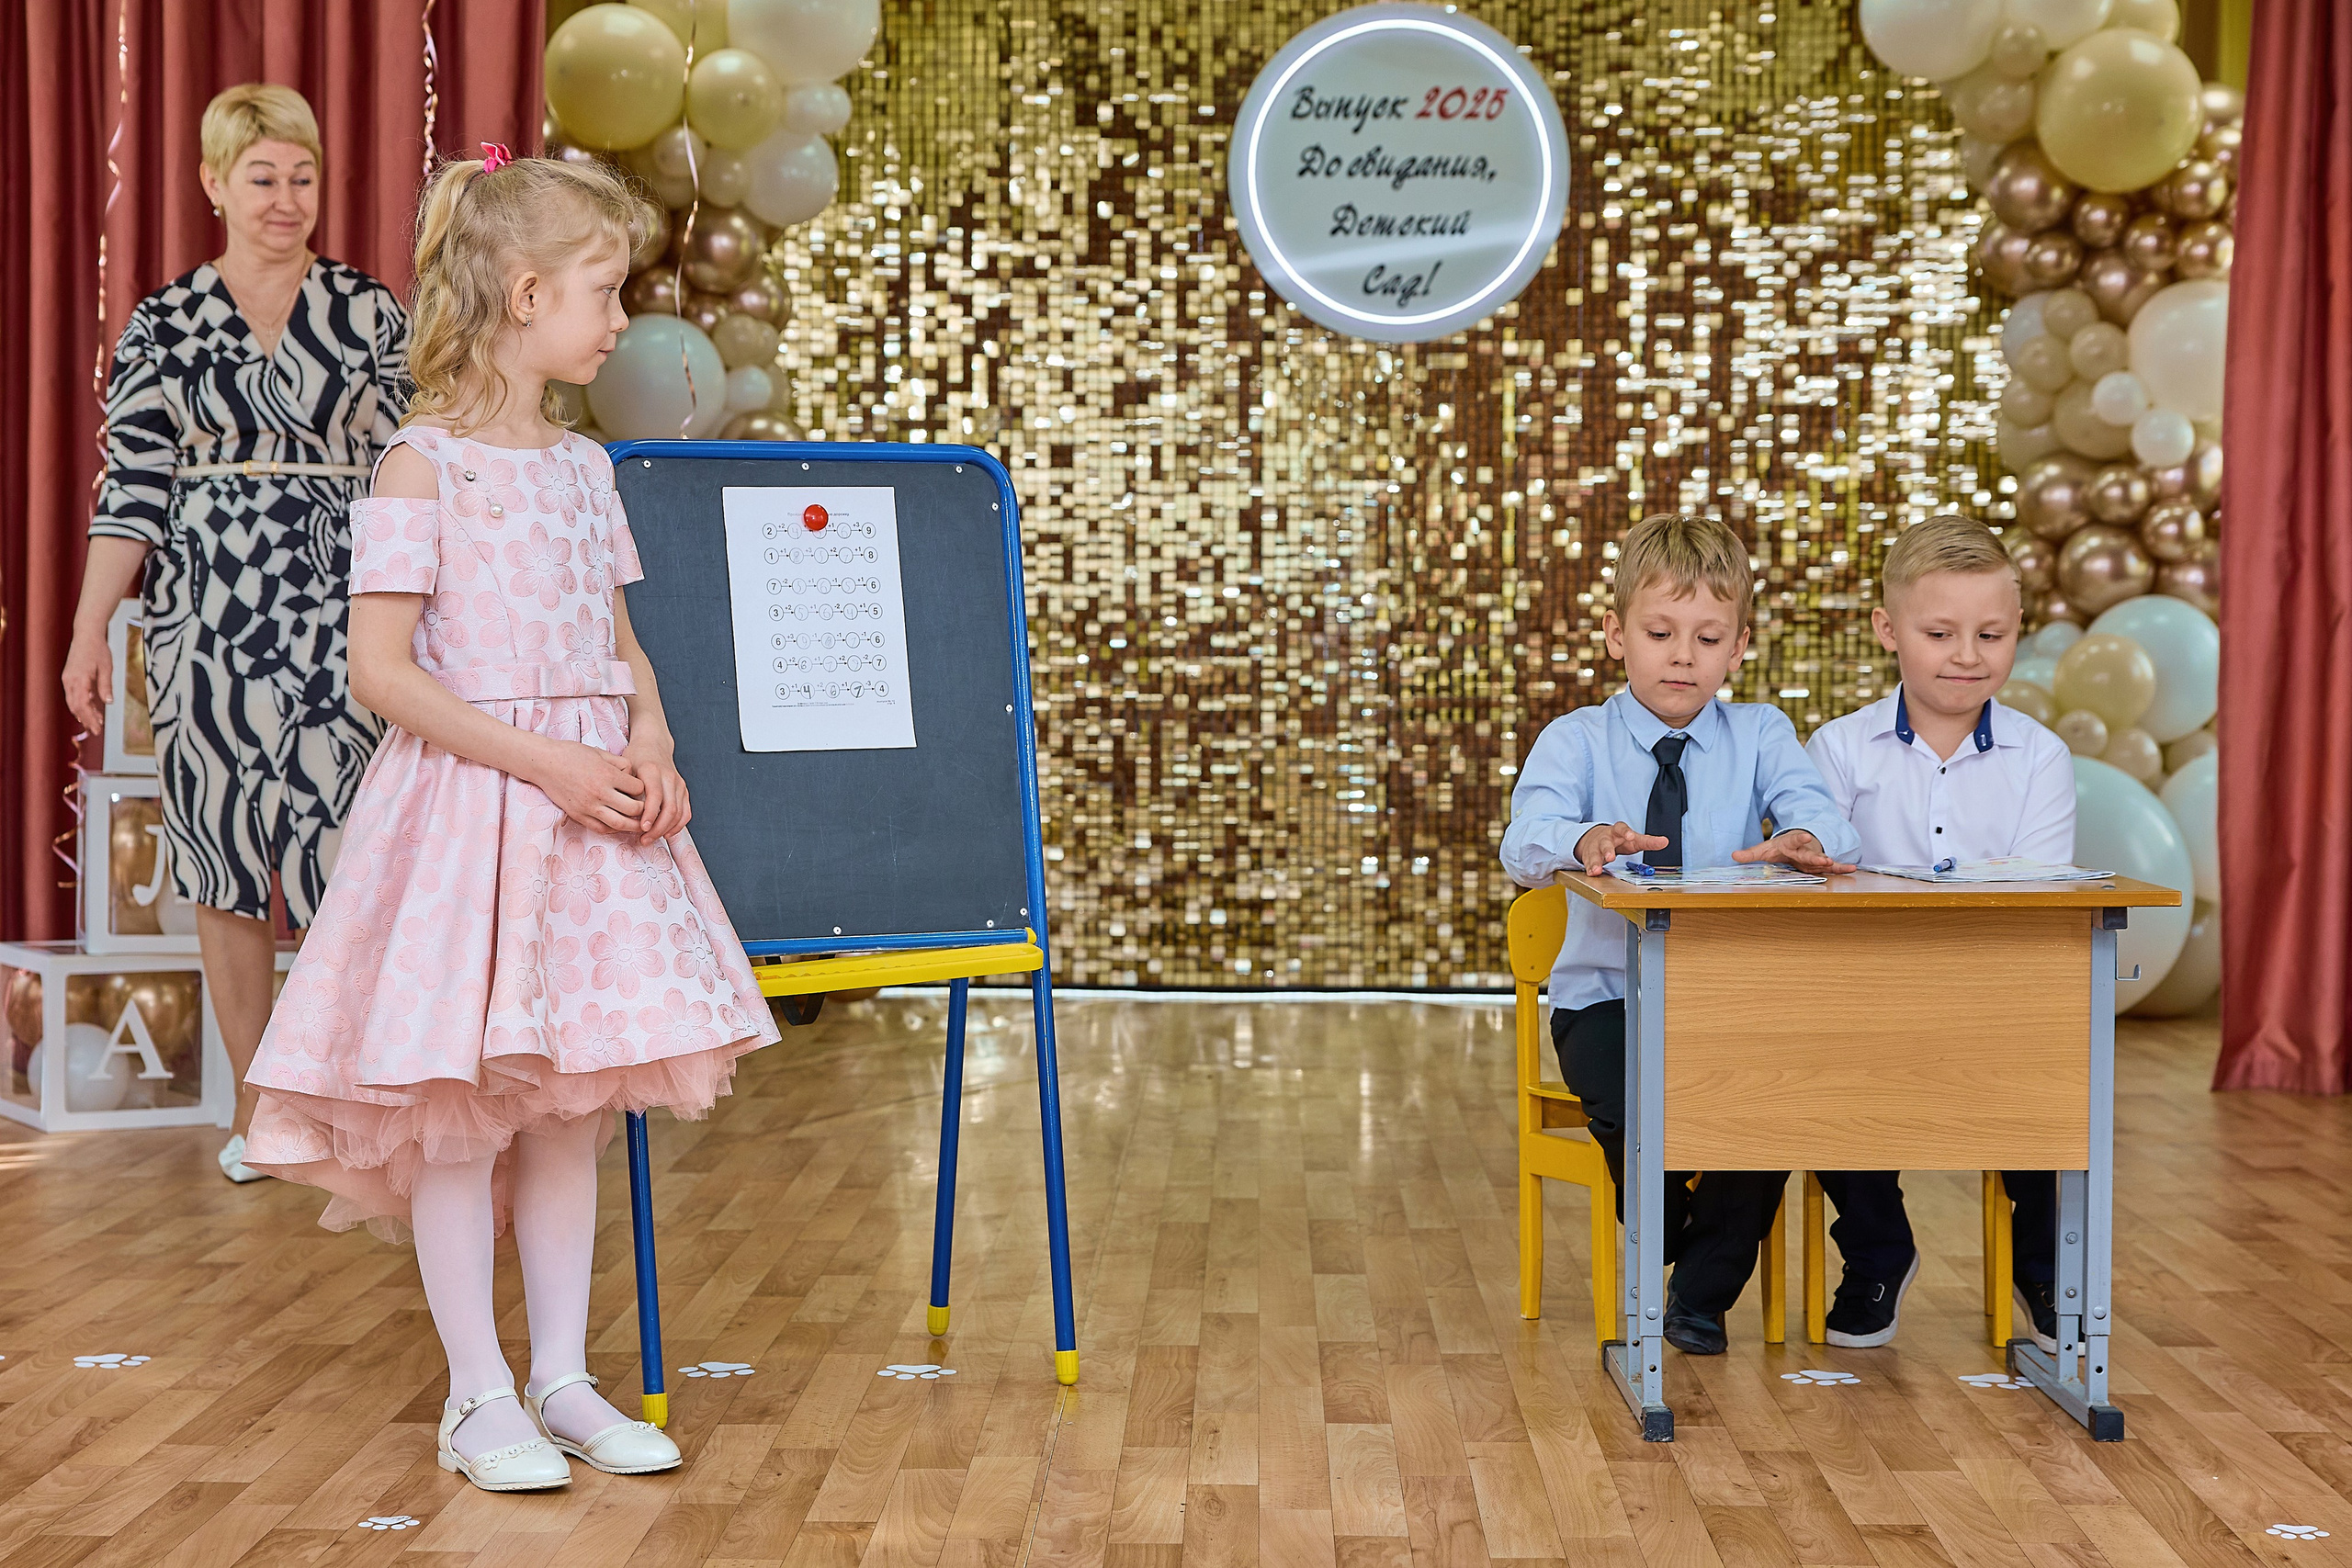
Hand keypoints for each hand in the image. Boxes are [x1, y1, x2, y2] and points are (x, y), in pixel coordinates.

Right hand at [60, 626, 113, 734]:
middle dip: (86, 719)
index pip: (83, 705)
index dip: (90, 718)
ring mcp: (67, 679)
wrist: (86, 635)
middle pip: (76, 706)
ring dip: (83, 713)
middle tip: (96, 731)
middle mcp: (69, 681)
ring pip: (73, 702)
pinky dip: (81, 704)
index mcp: (79, 680)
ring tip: (95, 722)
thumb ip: (106, 686)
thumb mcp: (106, 668)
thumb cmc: (98, 649)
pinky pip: (73, 694)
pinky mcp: (69, 677)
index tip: (98, 728)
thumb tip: (108, 702)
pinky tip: (90, 709)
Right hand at [534, 739, 645, 835]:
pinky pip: (600, 828)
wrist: (544, 763)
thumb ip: (619, 763)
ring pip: (619, 823)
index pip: (637, 788)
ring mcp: (588, 806)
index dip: (642, 788)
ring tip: (638, 824)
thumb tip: (633, 774)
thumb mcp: (599, 752)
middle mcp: (600, 792)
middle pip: (633, 809)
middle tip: (646, 809)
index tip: (641, 789)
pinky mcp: (578, 815)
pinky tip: (617, 825)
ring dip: (632, 825)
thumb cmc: (572, 754)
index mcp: (607, 775)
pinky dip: (612, 829)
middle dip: (643, 809)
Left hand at [621, 736, 690, 843]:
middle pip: (670, 808)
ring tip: (651, 838)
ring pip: (679, 813)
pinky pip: (685, 812)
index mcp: (652, 770)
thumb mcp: (625, 768)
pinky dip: (678, 825)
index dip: (650, 815)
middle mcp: (669, 777)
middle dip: (657, 828)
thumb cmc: (635, 758)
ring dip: (666, 829)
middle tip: (644, 840)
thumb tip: (621, 813)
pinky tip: (666, 834)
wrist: (653, 744)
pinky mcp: (684, 790)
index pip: (655, 796)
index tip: (641, 828)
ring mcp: (679, 784)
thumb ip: (625, 788)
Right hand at [1574, 822, 1668, 875]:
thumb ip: (1648, 841)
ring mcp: (1595, 846)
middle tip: (1610, 857)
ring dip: (1595, 862)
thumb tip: (1665, 841)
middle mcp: (1605, 838)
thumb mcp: (1634, 839)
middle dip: (1607, 850)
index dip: (1626, 832)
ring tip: (1596, 871)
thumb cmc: (1619, 839)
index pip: (1621, 828)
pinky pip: (1587, 861)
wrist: (1594, 837)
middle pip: (1605, 842)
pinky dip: (1589, 868)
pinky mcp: (1588, 855)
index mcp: (1617, 831)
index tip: (1631, 836)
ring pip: (1594, 853)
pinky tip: (1591, 873)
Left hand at [1732, 830, 1855, 874]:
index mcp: (1789, 844)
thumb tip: (1733, 855)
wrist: (1795, 843)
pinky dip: (1842, 868)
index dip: (1800, 838)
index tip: (1807, 836)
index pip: (1794, 840)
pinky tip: (1852, 868)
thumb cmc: (1779, 847)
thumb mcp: (1763, 849)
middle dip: (1816, 856)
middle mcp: (1804, 850)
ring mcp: (1813, 856)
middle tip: (1824, 859)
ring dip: (1830, 864)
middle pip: (1810, 854)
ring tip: (1836, 865)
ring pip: (1822, 861)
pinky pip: (1833, 866)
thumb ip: (1750, 853)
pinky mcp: (1820, 863)